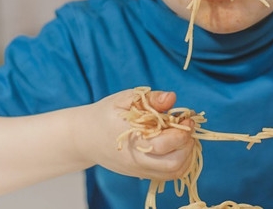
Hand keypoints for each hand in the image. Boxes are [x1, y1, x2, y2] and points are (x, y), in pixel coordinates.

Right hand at [76, 88, 194, 180]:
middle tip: (188, 129)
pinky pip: (167, 175)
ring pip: (173, 173)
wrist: (85, 137)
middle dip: (188, 146)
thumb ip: (150, 98)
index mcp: (132, 140)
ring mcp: (139, 170)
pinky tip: (178, 147)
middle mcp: (136, 160)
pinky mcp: (141, 174)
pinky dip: (180, 163)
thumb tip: (172, 98)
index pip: (164, 144)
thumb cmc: (106, 114)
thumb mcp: (124, 99)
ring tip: (185, 138)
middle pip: (173, 164)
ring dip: (187, 156)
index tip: (187, 119)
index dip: (182, 132)